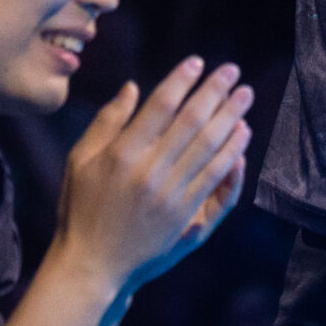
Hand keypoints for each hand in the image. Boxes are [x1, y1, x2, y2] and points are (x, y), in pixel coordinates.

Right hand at [53, 57, 252, 294]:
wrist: (92, 264)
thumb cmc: (81, 208)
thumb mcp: (81, 160)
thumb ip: (107, 122)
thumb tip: (132, 87)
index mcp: (121, 154)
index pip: (159, 107)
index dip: (180, 81)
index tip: (197, 62)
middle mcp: (149, 171)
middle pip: (190, 122)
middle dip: (214, 92)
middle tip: (232, 71)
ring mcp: (170, 194)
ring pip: (208, 148)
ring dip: (230, 118)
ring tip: (245, 96)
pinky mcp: (185, 215)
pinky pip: (215, 178)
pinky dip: (231, 154)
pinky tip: (241, 135)